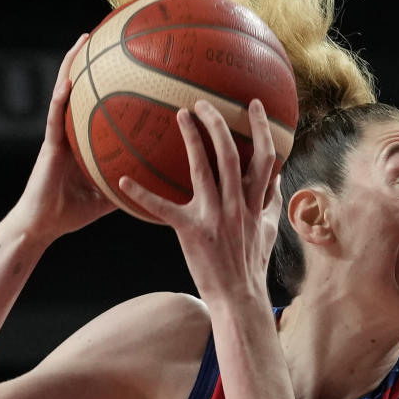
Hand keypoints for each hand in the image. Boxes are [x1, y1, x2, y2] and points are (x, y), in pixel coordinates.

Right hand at [7, 34, 115, 243]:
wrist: (42, 226)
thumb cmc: (71, 212)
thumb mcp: (110, 195)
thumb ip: (132, 184)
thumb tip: (163, 182)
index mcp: (83, 139)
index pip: (98, 102)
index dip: (109, 80)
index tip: (128, 58)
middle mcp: (70, 131)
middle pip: (83, 88)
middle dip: (93, 61)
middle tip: (109, 32)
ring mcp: (58, 135)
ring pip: (65, 92)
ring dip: (72, 65)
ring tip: (83, 39)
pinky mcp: (49, 145)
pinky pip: (56, 117)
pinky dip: (61, 97)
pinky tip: (69, 79)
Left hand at [118, 99, 280, 301]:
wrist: (239, 296)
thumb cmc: (252, 262)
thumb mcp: (268, 228)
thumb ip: (270, 200)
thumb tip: (275, 178)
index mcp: (255, 202)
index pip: (265, 158)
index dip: (261, 129)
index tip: (254, 106)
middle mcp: (237, 204)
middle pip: (231, 155)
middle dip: (219, 124)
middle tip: (205, 103)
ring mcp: (214, 216)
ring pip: (204, 169)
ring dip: (193, 139)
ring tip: (181, 115)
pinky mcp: (191, 231)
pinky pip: (163, 209)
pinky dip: (143, 194)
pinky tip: (123, 181)